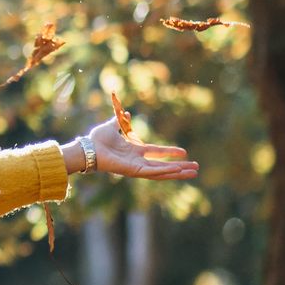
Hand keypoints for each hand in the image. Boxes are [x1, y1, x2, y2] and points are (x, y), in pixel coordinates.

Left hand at [84, 117, 198, 179]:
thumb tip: (124, 111)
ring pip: (162, 172)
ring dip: (178, 172)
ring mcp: (136, 168)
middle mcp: (137, 161)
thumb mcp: (111, 126)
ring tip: (193, 173)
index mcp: (134, 152)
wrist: (88, 147)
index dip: (170, 153)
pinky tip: (177, 170)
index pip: (157, 153)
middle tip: (196, 169)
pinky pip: (153, 172)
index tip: (184, 153)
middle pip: (164, 166)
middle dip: (180, 167)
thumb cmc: (97, 140)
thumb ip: (119, 120)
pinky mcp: (133, 171)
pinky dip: (165, 171)